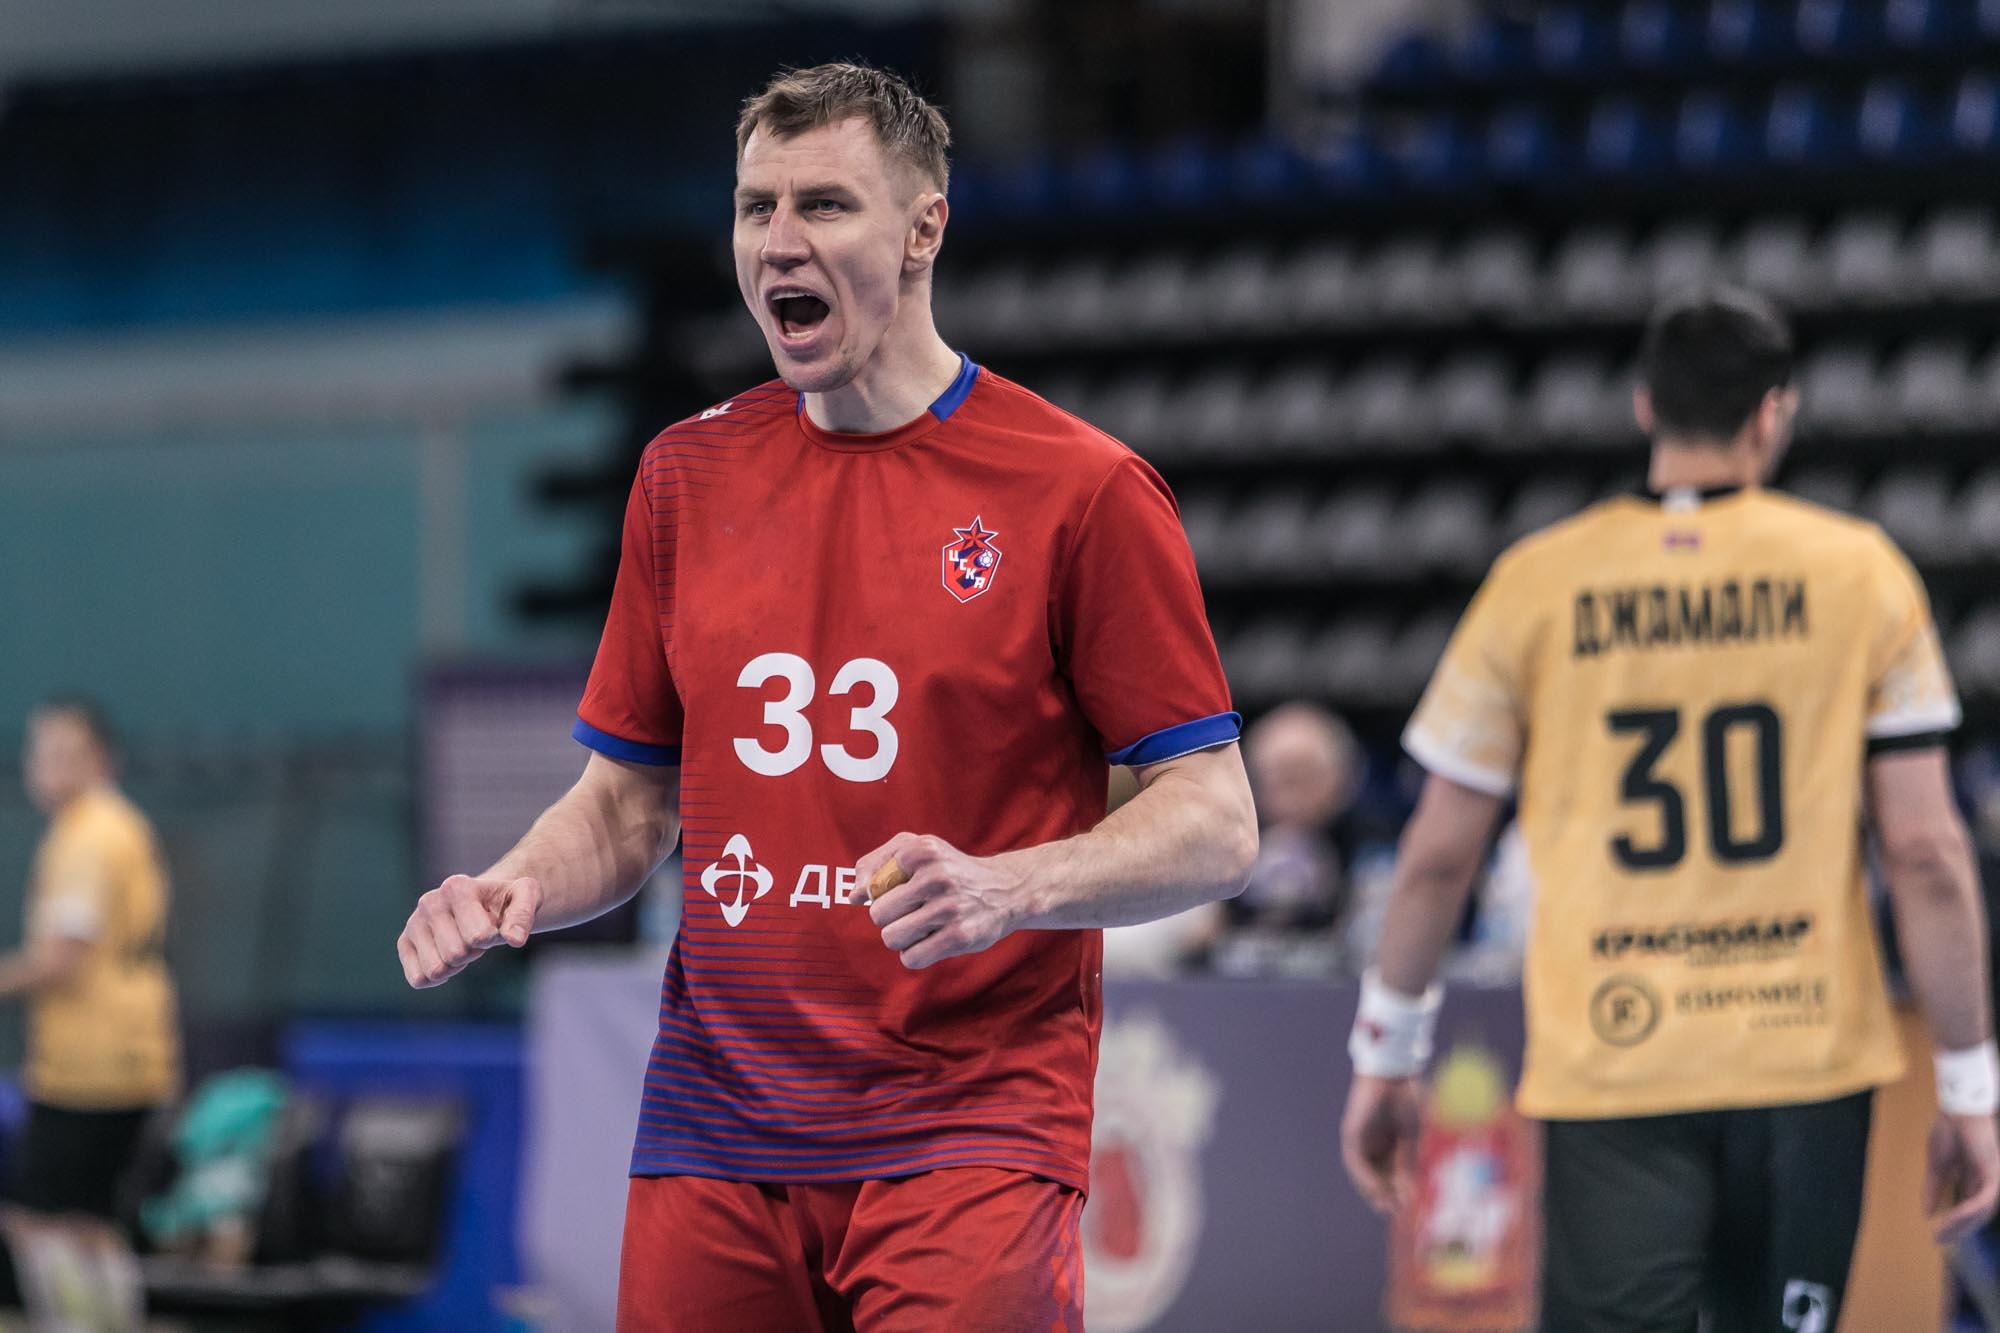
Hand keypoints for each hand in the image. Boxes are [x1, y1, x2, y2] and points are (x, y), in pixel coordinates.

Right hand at [397, 874, 540, 988]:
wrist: (486, 902)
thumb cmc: (506, 901)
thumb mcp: (527, 897)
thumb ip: (524, 915)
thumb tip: (515, 939)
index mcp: (457, 887)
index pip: (477, 936)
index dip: (493, 938)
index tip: (494, 925)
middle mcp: (429, 901)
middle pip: (456, 954)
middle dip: (474, 952)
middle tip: (478, 936)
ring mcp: (414, 922)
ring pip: (435, 969)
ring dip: (456, 965)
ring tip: (463, 943)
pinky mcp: (405, 943)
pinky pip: (418, 979)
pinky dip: (439, 977)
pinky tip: (447, 958)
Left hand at [855, 833, 1025, 969]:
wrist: (1005, 890)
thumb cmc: (949, 869)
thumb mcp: (915, 849)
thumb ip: (875, 864)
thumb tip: (853, 897)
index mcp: (923, 849)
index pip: (874, 885)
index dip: (885, 892)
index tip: (907, 888)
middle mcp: (938, 875)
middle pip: (879, 915)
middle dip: (891, 918)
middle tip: (913, 911)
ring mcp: (950, 907)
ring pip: (892, 938)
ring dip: (902, 938)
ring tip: (921, 926)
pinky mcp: (961, 936)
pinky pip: (911, 958)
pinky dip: (914, 954)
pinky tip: (931, 941)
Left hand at [1341, 1073, 1423, 1214]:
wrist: (1395, 1073)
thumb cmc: (1406, 1099)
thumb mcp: (1409, 1138)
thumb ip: (1407, 1163)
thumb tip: (1410, 1192)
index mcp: (1387, 1142)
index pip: (1389, 1174)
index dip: (1396, 1192)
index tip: (1406, 1207)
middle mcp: (1371, 1143)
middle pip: (1374, 1176)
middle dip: (1384, 1195)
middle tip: (1395, 1212)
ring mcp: (1360, 1138)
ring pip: (1362, 1172)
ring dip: (1373, 1190)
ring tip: (1385, 1206)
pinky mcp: (1351, 1133)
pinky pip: (1355, 1160)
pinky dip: (1364, 1177)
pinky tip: (1376, 1189)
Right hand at [1926, 1110, 1999, 1244]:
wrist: (1955, 1112)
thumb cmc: (1947, 1132)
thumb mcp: (1936, 1166)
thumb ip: (1933, 1188)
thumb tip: (1927, 1212)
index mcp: (1974, 1179)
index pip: (1968, 1208)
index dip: (1955, 1224)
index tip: (1938, 1236)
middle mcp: (1987, 1182)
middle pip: (1977, 1215)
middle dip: (1959, 1229)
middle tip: (1941, 1240)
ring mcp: (1992, 1179)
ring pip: (1982, 1212)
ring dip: (1963, 1224)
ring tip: (1944, 1233)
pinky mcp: (1993, 1174)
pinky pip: (1983, 1200)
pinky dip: (1967, 1211)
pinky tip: (1951, 1218)